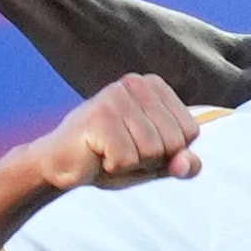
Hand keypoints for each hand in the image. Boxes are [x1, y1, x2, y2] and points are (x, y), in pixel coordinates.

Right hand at [26, 74, 201, 191]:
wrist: (60, 165)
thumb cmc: (110, 158)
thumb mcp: (155, 163)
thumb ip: (181, 163)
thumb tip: (188, 165)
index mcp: (154, 86)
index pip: (191, 131)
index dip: (169, 152)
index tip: (139, 146)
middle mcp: (136, 82)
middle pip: (174, 141)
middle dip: (151, 160)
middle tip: (121, 151)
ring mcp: (116, 96)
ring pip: (153, 151)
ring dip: (131, 165)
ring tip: (108, 153)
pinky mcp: (99, 116)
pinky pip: (127, 159)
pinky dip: (114, 168)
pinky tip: (96, 155)